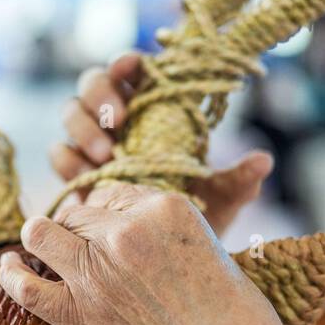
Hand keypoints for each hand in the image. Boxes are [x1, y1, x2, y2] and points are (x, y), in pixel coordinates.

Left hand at [0, 181, 289, 324]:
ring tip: (42, 249)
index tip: (114, 235)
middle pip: (78, 212)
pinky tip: (8, 266)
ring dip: (42, 239)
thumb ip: (158, 225)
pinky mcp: (79, 313)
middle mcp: (126, 231)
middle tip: (90, 256)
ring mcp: (98, 272)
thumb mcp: (203, 242)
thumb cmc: (225, 309)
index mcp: (162, 206)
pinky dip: (11, 274)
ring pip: (42, 233)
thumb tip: (113, 219)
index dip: (109, 215)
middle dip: (80, 230)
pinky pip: (26, 285)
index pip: (113, 193)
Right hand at [52, 53, 273, 237]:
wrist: (166, 262)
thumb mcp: (222, 200)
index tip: (132, 69)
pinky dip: (70, 161)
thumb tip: (264, 160)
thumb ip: (239, 180)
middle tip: (118, 121)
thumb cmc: (196, 217)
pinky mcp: (74, 171)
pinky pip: (60, 153)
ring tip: (106, 157)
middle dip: (100, 94)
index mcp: (153, 107)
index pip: (132, 69)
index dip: (126, 61)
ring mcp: (92, 142)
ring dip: (84, 128)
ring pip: (71, 112)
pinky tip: (88, 179)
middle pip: (92, 83)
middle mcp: (118, 118)